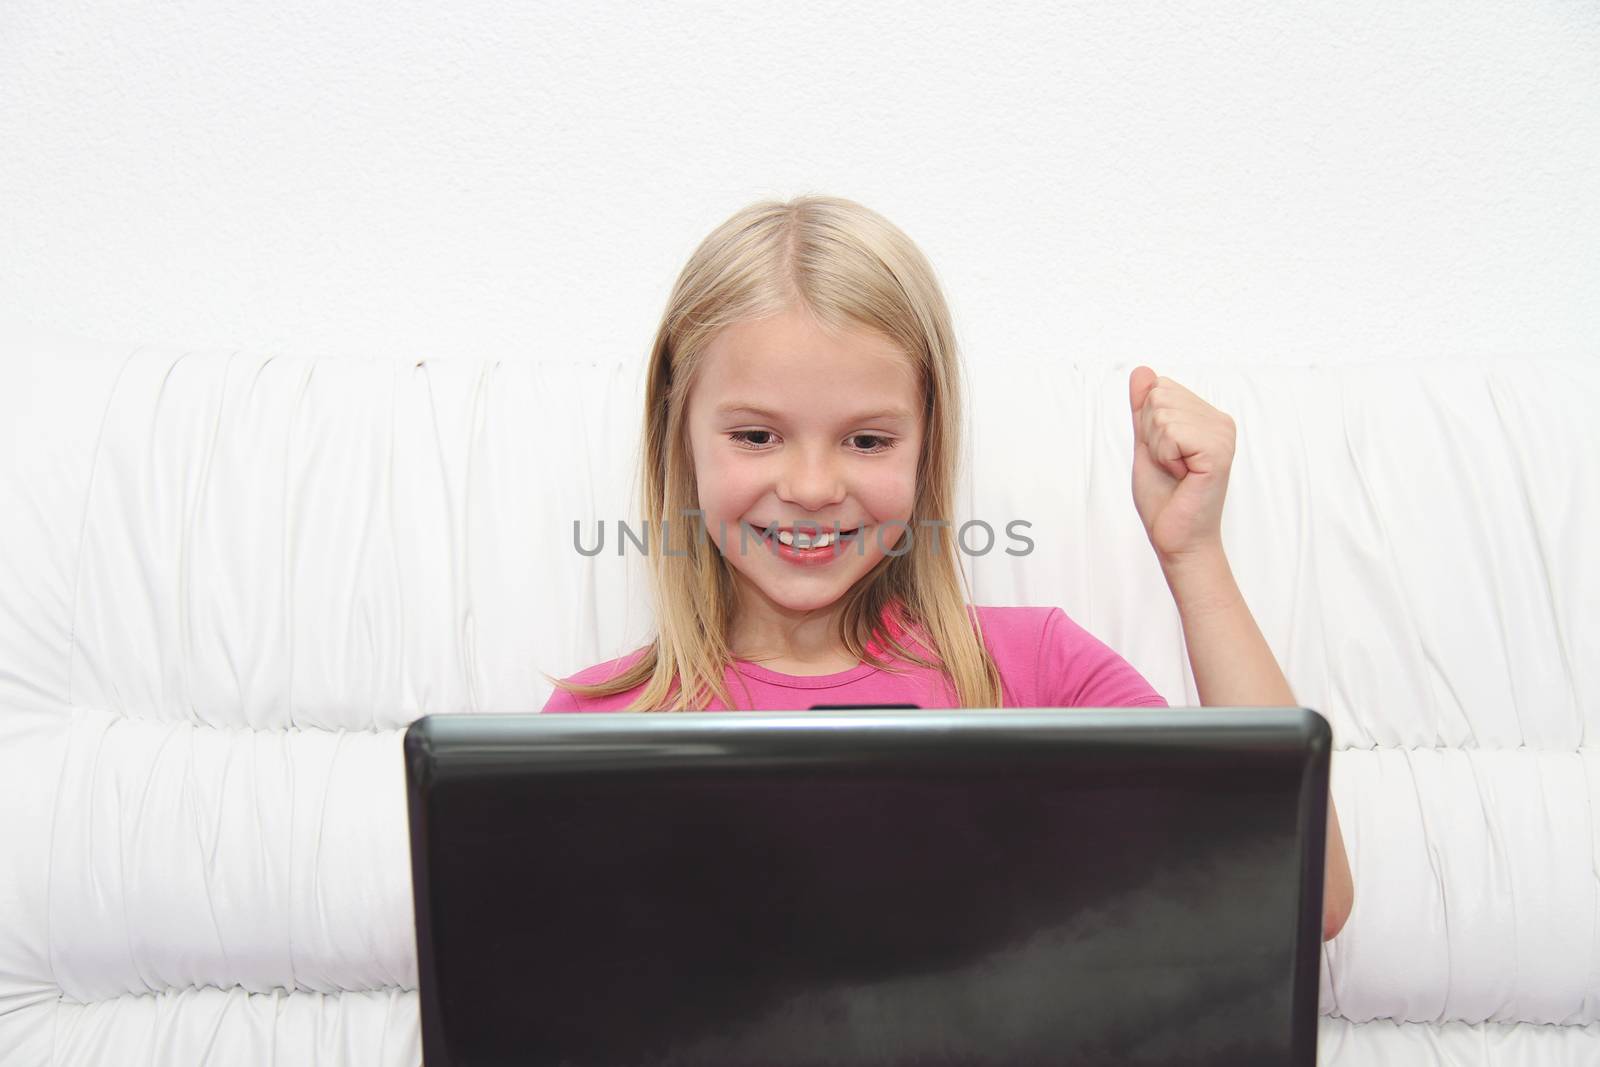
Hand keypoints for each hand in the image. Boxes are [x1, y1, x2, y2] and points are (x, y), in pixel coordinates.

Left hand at [1128, 366, 1235, 565]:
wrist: (1175, 537)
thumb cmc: (1164, 497)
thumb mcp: (1146, 443)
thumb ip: (1144, 409)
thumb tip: (1142, 371)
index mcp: (1207, 417)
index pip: (1159, 388)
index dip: (1147, 425)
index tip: (1164, 455)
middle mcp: (1221, 421)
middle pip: (1159, 396)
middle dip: (1151, 435)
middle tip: (1170, 466)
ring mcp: (1223, 434)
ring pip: (1162, 413)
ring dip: (1158, 449)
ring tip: (1176, 472)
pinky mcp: (1218, 450)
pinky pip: (1172, 433)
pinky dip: (1165, 457)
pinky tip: (1183, 476)